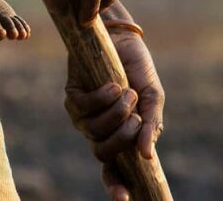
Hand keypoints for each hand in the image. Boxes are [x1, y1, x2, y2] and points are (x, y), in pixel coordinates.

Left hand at [64, 29, 164, 200]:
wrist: (121, 39)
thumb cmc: (137, 71)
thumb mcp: (151, 99)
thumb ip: (150, 126)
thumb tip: (146, 155)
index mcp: (117, 136)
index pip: (112, 169)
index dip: (115, 186)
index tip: (124, 198)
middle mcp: (96, 130)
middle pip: (103, 153)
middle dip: (122, 138)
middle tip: (135, 116)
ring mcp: (81, 115)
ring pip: (93, 130)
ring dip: (115, 113)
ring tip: (128, 93)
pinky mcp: (71, 94)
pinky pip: (82, 107)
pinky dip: (102, 98)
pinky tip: (113, 85)